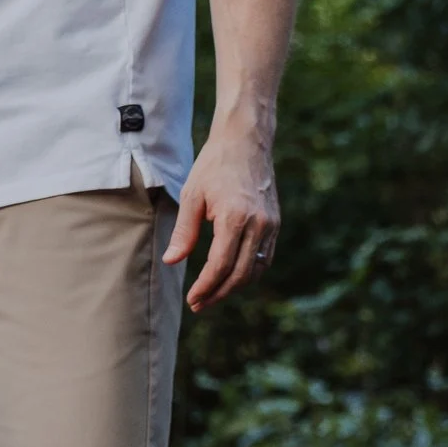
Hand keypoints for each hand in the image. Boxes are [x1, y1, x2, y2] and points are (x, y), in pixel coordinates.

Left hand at [165, 105, 281, 312]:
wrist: (246, 141)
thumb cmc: (214, 166)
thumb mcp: (192, 196)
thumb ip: (184, 232)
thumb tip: (172, 261)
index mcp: (235, 217)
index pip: (220, 265)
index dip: (206, 287)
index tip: (193, 299)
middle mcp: (258, 224)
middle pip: (240, 274)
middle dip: (218, 294)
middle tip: (199, 304)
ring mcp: (271, 224)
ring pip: (255, 270)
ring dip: (234, 287)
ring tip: (212, 294)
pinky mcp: (275, 223)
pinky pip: (265, 258)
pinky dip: (249, 273)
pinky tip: (231, 277)